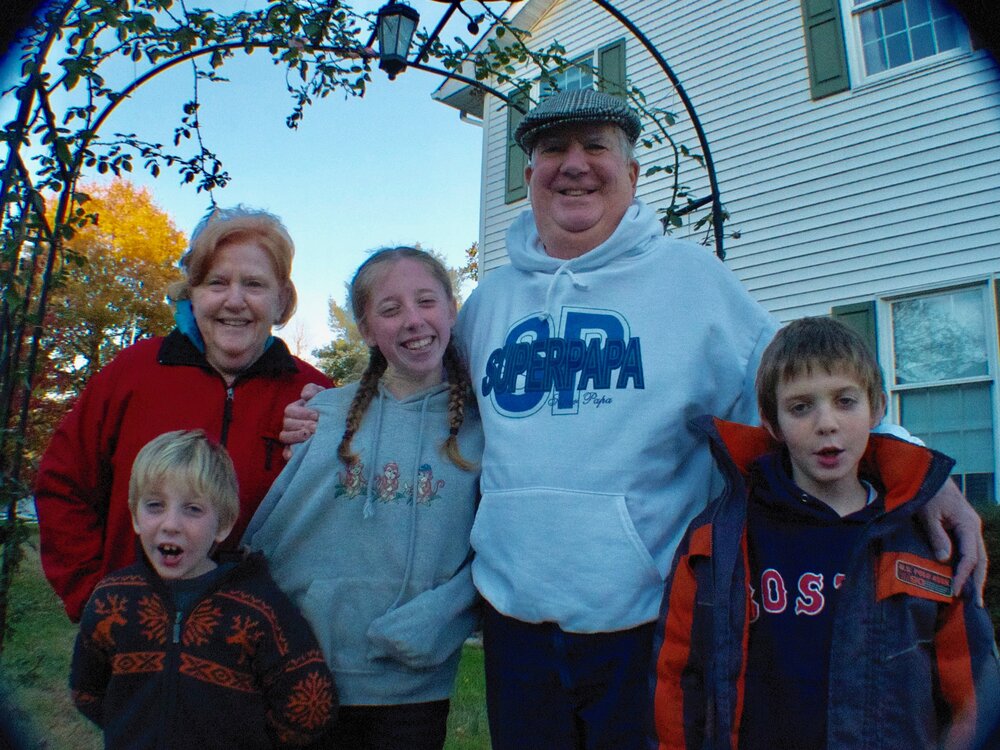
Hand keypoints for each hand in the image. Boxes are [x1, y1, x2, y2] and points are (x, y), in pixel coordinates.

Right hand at [279, 383, 325, 458]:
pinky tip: (295, 454)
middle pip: (287, 424)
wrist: (333, 418)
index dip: (302, 413)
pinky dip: (288, 453)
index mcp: (293, 410)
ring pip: (285, 437)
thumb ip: (312, 389)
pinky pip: (285, 452)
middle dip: (302, 425)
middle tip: (316, 427)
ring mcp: (290, 436)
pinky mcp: (293, 449)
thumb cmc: (323, 404)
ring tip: (309, 436)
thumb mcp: (319, 393)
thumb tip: (305, 396)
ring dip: (296, 437)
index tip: (317, 415)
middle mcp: (288, 423)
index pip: (290, 410)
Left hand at [918, 479, 986, 604]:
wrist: (929, 476)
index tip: (955, 591)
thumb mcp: (928, 514)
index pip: (970, 556)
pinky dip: (968, 566)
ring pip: (978, 557)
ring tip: (972, 598)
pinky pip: (970, 551)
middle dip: (978, 582)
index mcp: (968, 524)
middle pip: (980, 560)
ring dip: (975, 576)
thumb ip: (936, 536)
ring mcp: (970, 528)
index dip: (963, 575)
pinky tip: (964, 578)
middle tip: (975, 605)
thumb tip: (945, 560)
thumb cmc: (927, 493)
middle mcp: (973, 528)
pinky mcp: (963, 529)